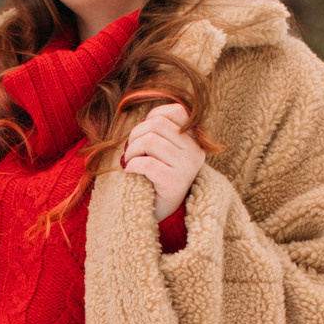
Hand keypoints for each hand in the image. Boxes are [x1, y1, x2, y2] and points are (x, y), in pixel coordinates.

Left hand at [119, 101, 204, 220]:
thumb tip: (139, 114)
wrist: (158, 212)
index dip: (153, 116)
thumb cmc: (156, 178)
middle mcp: (194, 152)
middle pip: (157, 124)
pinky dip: (132, 165)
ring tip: (129, 161)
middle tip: (130, 151)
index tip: (143, 132)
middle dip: (135, 135)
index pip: (177, 110)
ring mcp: (187, 167)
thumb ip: (159, 131)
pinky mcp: (175, 183)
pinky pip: (146, 163)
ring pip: (150, 141)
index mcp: (194, 140)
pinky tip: (130, 171)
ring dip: (131, 151)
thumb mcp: (163, 151)